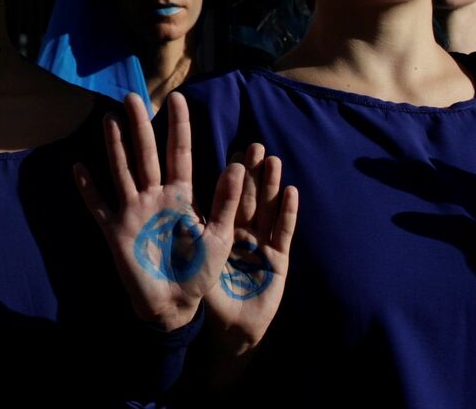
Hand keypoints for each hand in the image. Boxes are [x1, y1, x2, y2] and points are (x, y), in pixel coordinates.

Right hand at [75, 92, 242, 329]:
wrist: (174, 306)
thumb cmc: (199, 273)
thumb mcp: (221, 237)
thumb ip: (227, 203)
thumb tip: (238, 166)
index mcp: (181, 197)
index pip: (179, 153)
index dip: (179, 126)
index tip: (177, 98)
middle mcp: (155, 198)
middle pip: (146, 154)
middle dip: (140, 126)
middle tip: (133, 97)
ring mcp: (133, 212)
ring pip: (122, 171)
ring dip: (115, 146)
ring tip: (108, 119)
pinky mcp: (115, 231)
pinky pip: (99, 205)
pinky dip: (88, 188)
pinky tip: (78, 167)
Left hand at [205, 143, 297, 354]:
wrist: (228, 328)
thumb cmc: (209, 292)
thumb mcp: (200, 256)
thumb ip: (197, 228)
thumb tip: (184, 195)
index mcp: (221, 229)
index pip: (227, 195)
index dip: (233, 173)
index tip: (237, 150)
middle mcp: (243, 232)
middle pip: (248, 197)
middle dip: (254, 172)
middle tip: (257, 146)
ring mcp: (262, 244)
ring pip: (266, 209)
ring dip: (271, 186)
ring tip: (273, 160)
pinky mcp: (279, 260)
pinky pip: (282, 232)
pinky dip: (287, 213)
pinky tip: (291, 192)